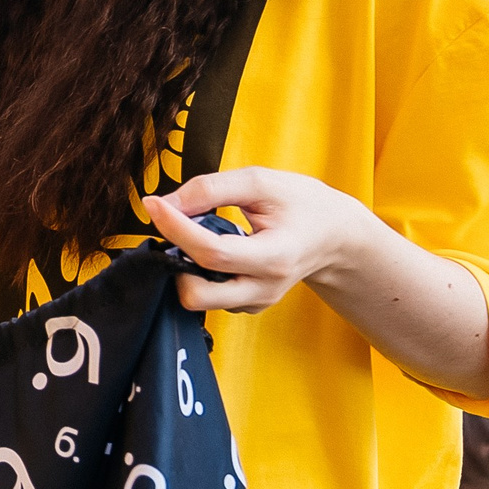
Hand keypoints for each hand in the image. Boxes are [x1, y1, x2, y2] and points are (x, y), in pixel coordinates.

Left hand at [143, 167, 378, 315]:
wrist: (335, 237)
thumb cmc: (302, 205)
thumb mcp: (262, 182)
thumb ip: (212, 189)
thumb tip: (166, 203)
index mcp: (275, 257)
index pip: (212, 252)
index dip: (176, 228)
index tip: (153, 202)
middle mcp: (264, 289)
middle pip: (196, 294)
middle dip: (173, 260)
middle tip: (175, 225)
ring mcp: (254, 302)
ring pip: (197, 299)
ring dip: (183, 267)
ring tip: (195, 233)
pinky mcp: (245, 306)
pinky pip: (207, 296)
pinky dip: (196, 272)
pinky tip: (210, 248)